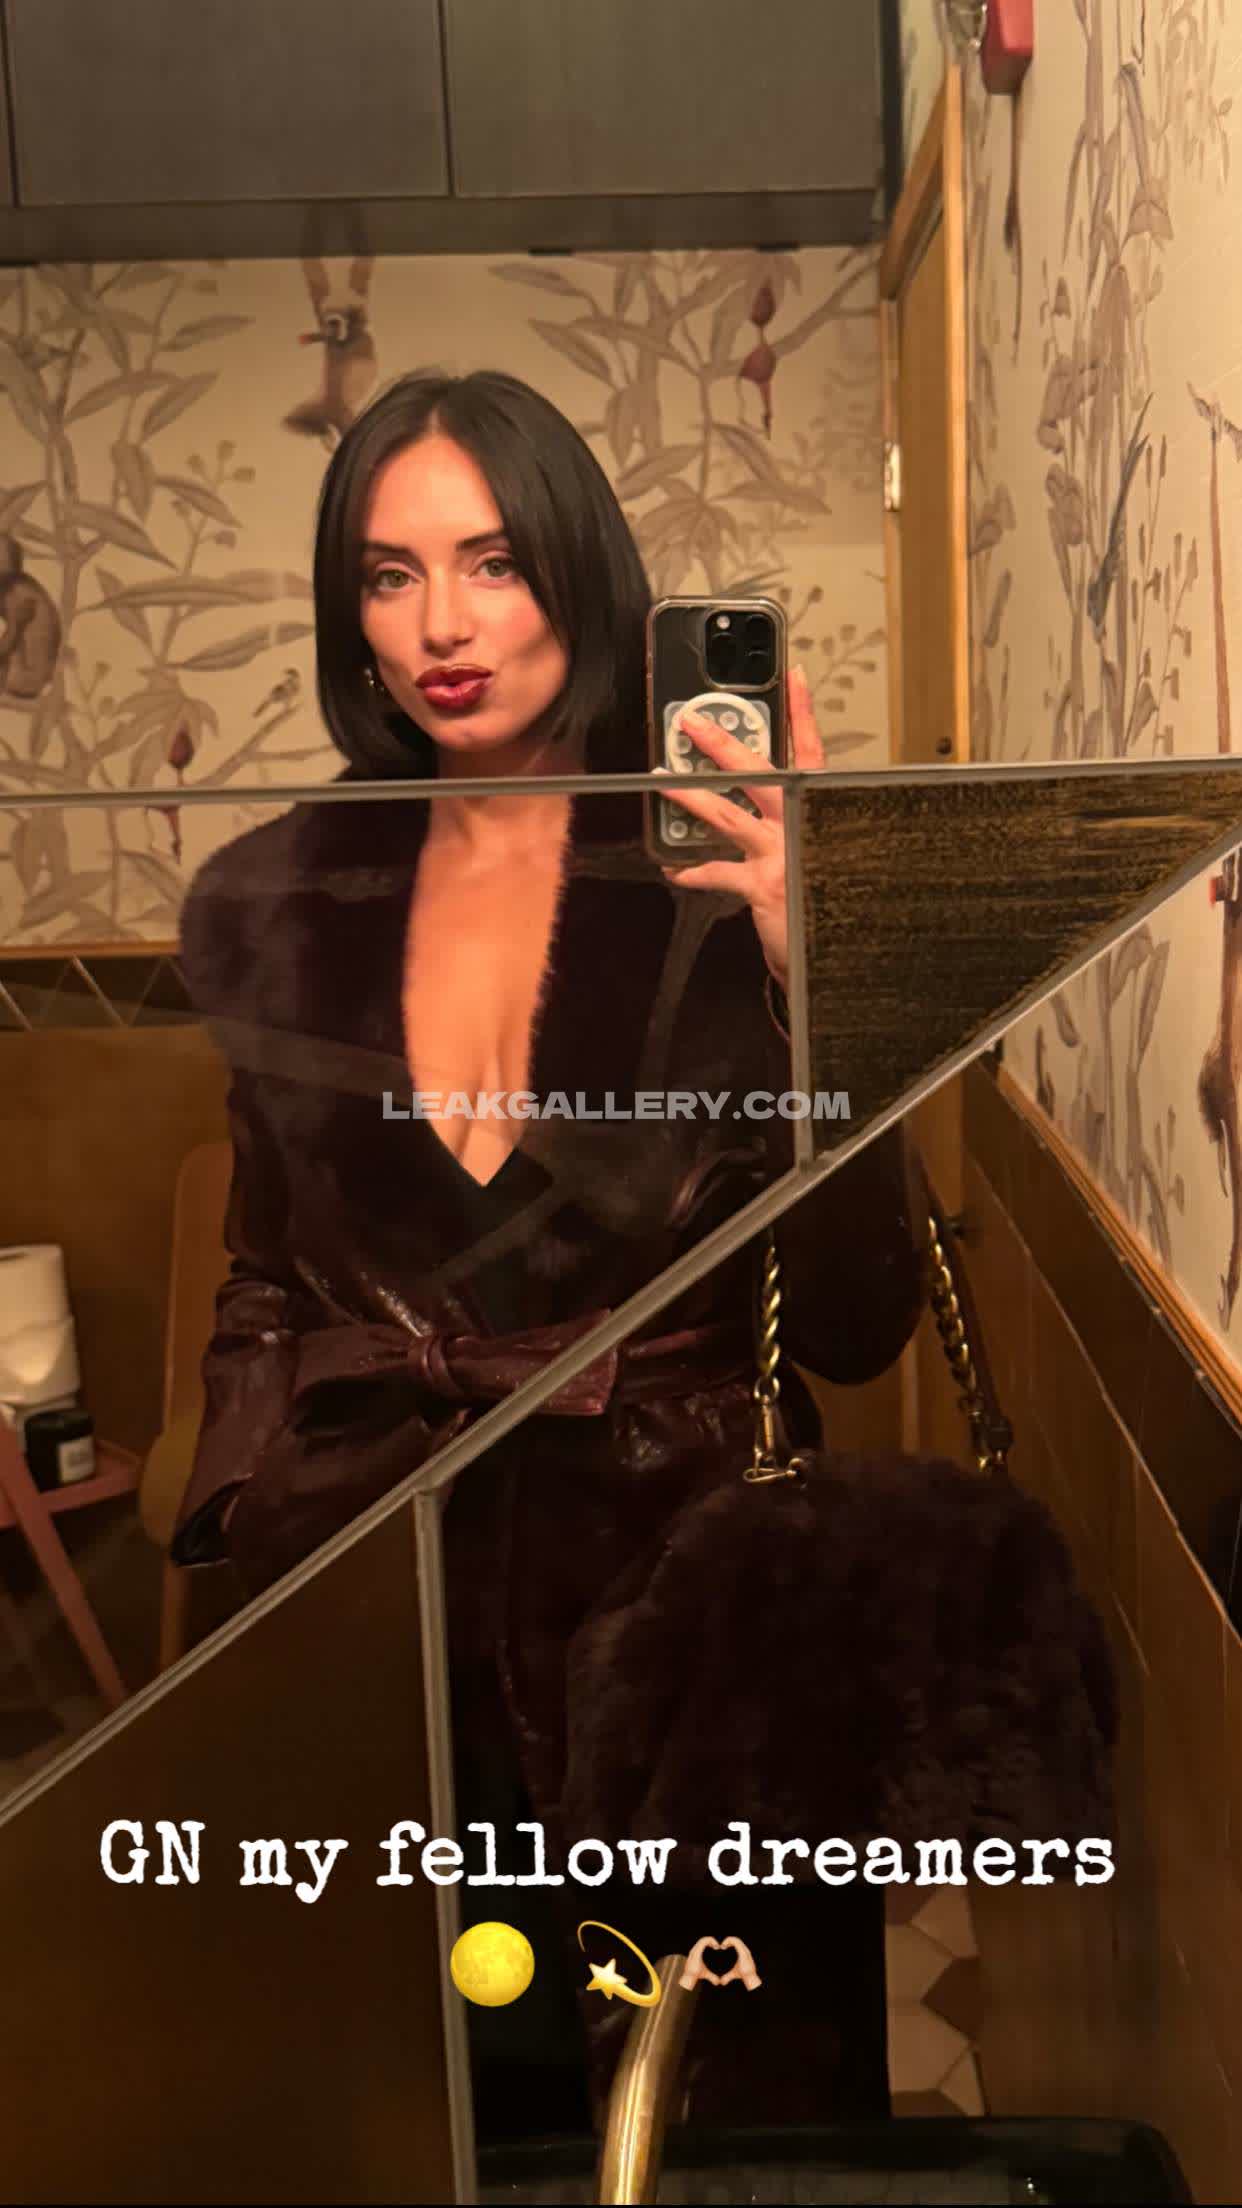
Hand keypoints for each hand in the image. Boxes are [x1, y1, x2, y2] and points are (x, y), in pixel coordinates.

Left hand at [658, 663, 825, 988]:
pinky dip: (695, 871)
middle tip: (693, 722)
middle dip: (724, 746)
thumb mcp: (820, 848)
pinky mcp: (764, 887)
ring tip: (662, 780)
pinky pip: (719, 873)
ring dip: (692, 797)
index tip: (793, 676)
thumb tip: (763, 790)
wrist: (841, 953)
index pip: (811, 753)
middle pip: (763, 774)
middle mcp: (805, 825)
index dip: (802, 714)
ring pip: (730, 815)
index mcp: (821, 810)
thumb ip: (798, 819)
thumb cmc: (827, 895)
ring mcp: (784, 854)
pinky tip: (674, 870)